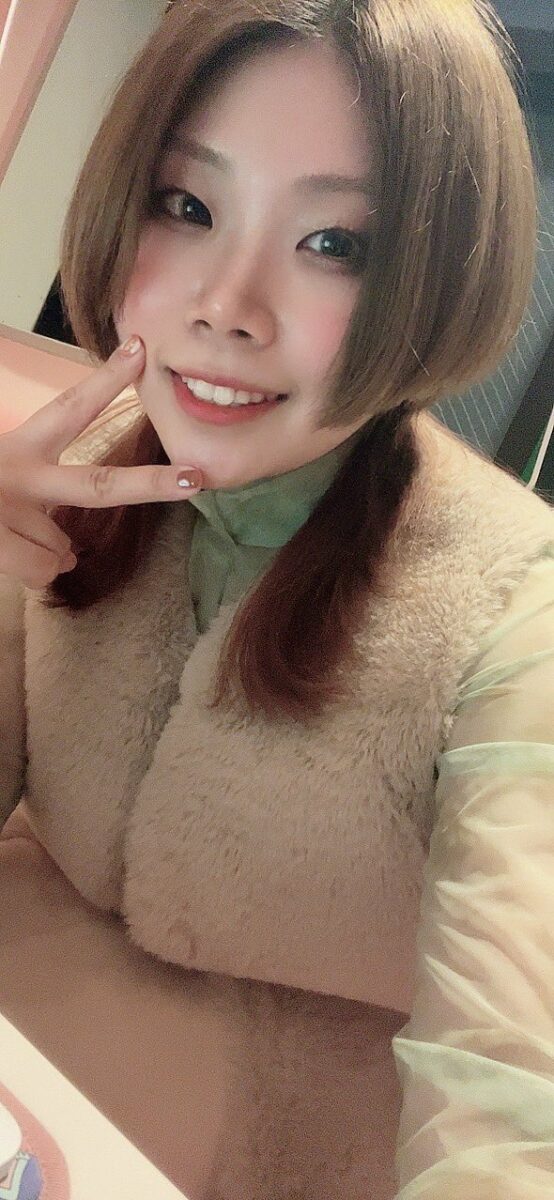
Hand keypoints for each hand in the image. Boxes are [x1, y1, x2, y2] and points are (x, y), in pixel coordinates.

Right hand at [0, 336, 201, 589]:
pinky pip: (39, 572)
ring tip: (2, 532)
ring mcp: (5, 510)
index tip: (140, 349)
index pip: (67, 410)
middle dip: (150, 484)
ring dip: (40, 550)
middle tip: (196, 479)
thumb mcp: (3, 483)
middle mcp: (14, 474)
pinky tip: (0, 550)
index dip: (105, 382)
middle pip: (97, 483)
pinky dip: (27, 571)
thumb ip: (37, 506)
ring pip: (59, 549)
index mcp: (15, 449)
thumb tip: (68, 553)